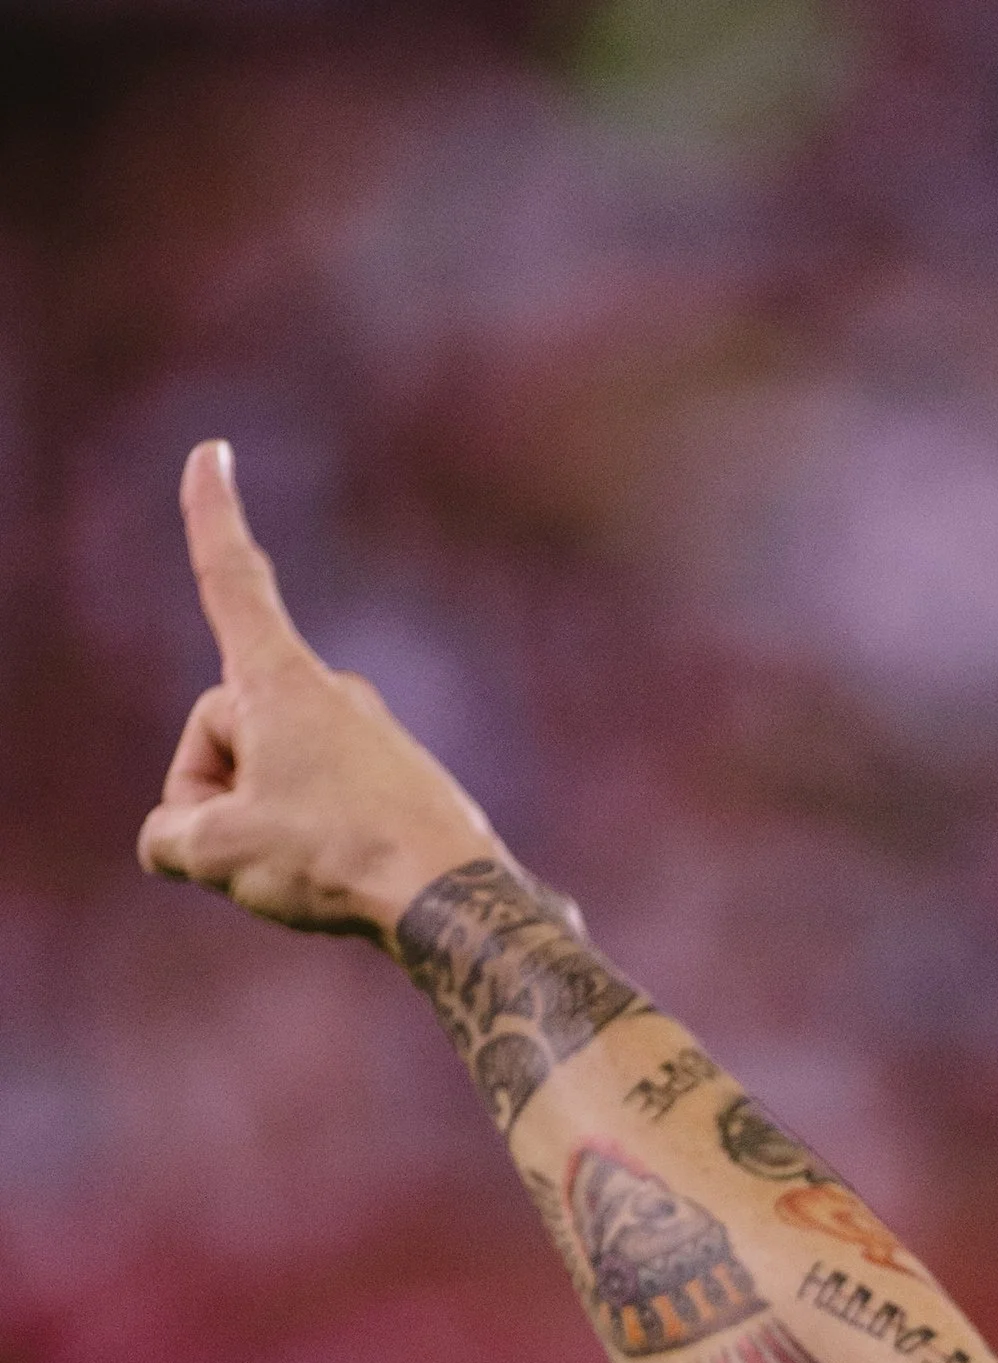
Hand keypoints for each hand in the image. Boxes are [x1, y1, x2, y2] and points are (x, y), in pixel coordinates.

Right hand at [137, 439, 499, 941]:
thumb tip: (179, 838)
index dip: (211, 519)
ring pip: (276, 780)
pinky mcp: (401, 783)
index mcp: (279, 682)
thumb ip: (172, 834)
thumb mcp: (219, 852)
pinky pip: (324, 812)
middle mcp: (331, 693)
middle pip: (229, 734)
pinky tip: (348, 881)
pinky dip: (318, 846)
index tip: (213, 451)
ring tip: (317, 871)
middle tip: (258, 850)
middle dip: (218, 794)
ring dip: (269, 828)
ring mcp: (372, 737)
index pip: (231, 583)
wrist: (453, 903)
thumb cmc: (336, 859)